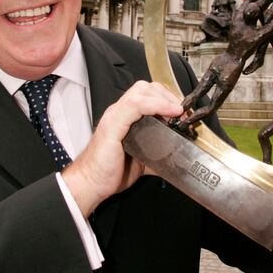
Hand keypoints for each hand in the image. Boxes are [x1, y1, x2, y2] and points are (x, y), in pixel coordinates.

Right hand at [61, 81, 183, 217]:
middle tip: (181, 113)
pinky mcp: (112, 125)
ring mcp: (114, 116)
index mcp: (125, 117)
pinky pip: (135, 105)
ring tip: (177, 113)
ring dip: (164, 99)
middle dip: (168, 96)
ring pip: (141, 91)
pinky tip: (170, 113)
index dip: (167, 98)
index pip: (147, 94)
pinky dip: (156, 105)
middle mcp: (118, 112)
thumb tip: (176, 158)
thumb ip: (156, 153)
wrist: (90, 184)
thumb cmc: (110, 172)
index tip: (183, 112)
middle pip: (146, 88)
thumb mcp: (141, 160)